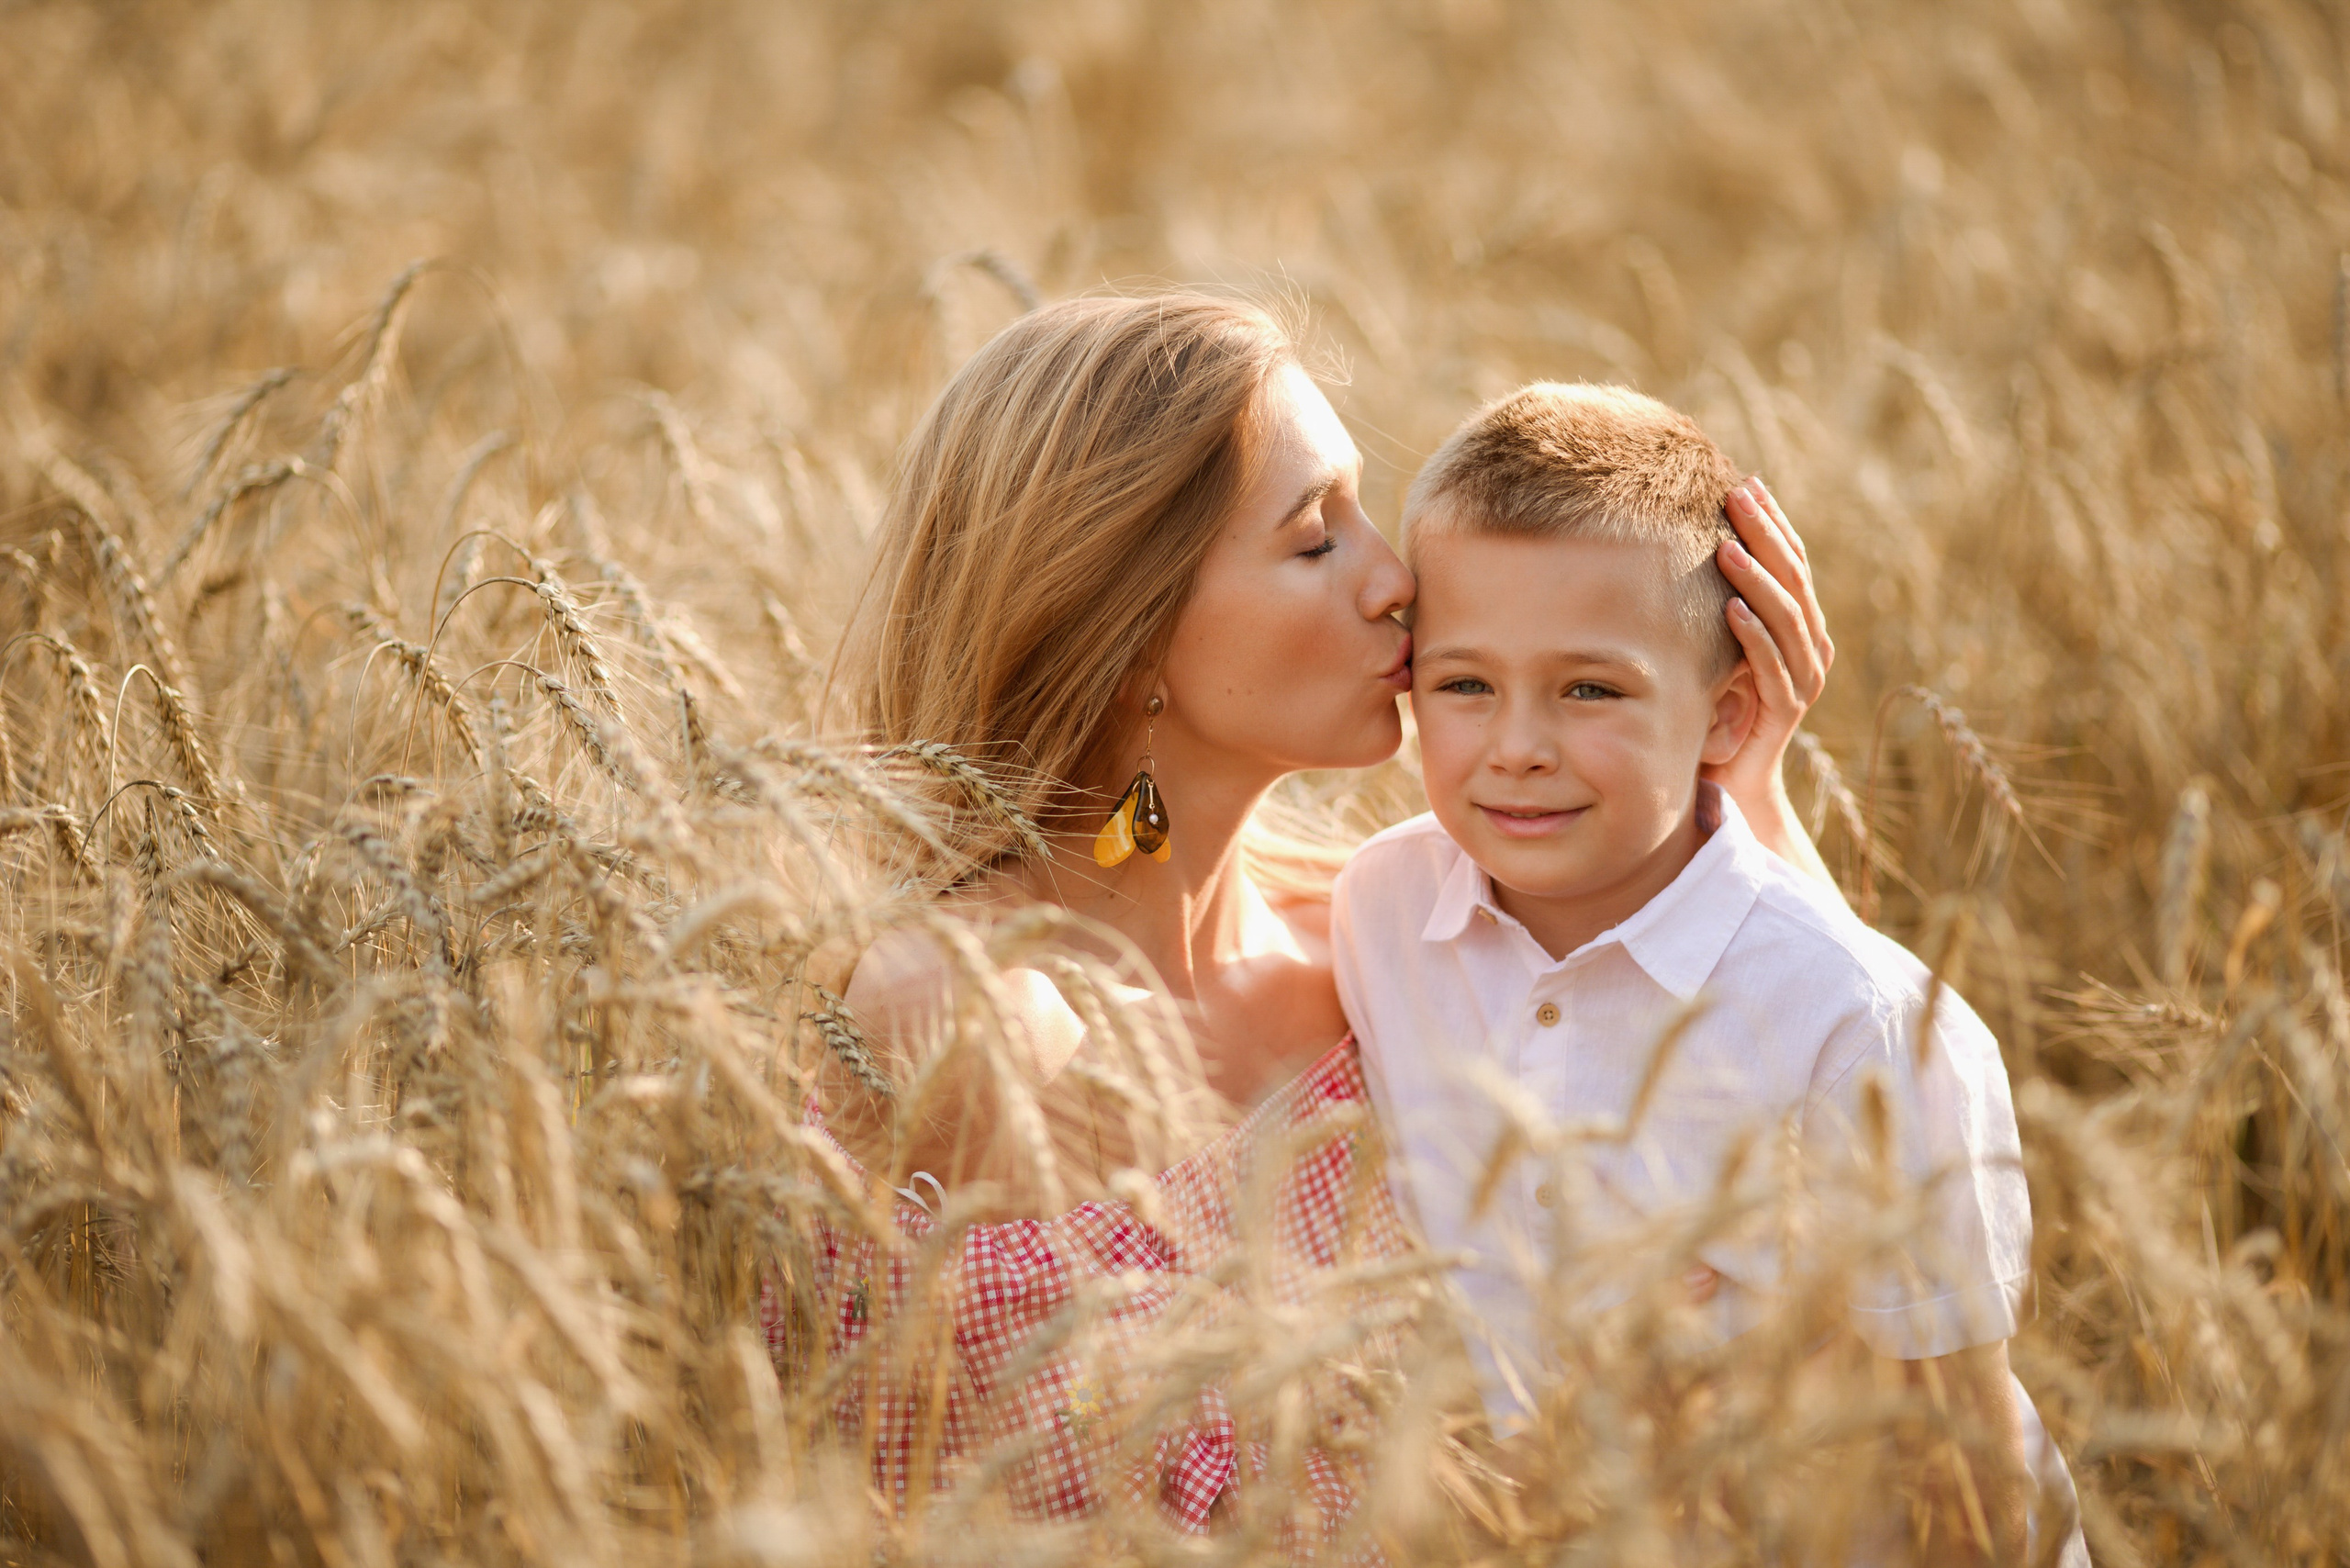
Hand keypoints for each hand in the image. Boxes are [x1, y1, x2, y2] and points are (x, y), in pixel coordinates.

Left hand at [1706, 476, 1832, 806]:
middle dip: (1766, 535)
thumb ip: (1720, 604)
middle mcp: (1810, 647)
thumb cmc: (1719, 707)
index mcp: (1800, 626)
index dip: (1772, 522)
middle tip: (1738, 495)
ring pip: (1787, 618)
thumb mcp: (1718, 646)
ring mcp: (1802, 679)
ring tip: (1728, 547)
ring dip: (1758, 579)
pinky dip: (1753, 636)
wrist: (1734, 780)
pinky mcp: (1785, 711)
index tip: (1746, 483)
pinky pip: (1772, 667)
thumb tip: (1687, 545)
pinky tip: (1732, 609)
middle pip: (1794, 579)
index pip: (1791, 562)